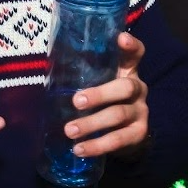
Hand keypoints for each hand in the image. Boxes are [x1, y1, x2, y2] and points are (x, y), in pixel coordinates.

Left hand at [63, 32, 148, 159]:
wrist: (127, 135)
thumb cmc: (104, 102)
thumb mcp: (98, 84)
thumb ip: (85, 76)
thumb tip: (46, 68)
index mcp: (127, 72)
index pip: (135, 54)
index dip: (131, 46)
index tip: (120, 38)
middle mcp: (138, 89)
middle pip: (125, 87)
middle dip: (100, 94)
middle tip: (76, 101)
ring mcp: (141, 112)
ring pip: (118, 115)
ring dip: (92, 124)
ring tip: (69, 130)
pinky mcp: (138, 134)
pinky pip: (118, 140)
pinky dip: (97, 145)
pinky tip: (79, 149)